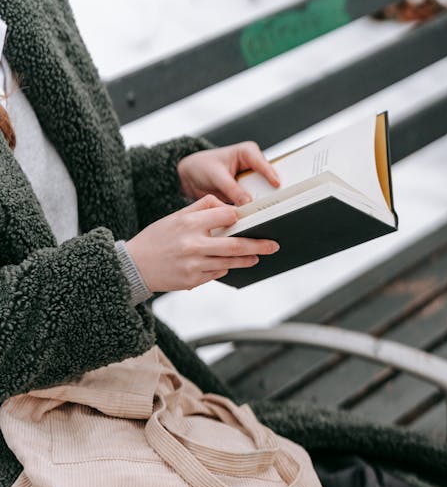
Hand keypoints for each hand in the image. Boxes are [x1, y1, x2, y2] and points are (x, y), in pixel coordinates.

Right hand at [126, 194, 279, 291]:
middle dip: (258, 245)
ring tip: (257, 256)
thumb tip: (226, 206)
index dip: (239, 217)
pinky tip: (225, 265)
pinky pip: (217, 274)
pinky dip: (224, 268)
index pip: (226, 216)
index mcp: (189, 223)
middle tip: (273, 245)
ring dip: (246, 260)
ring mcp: (194, 265)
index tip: (248, 218)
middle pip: (235, 245)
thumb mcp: (174, 217)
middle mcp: (193, 244)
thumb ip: (200, 208)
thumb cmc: (155, 239)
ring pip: (230, 263)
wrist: (134, 266)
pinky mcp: (192, 280)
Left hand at [177, 141, 279, 206]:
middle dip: (269, 193)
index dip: (270, 175)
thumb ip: (232, 189)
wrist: (190, 176)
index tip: (276, 185)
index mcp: (248, 152)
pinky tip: (253, 217)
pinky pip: (253, 203)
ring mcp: (250, 182)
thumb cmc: (202, 167)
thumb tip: (247, 202)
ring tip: (263, 212)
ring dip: (261, 203)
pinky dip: (252, 210)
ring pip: (262, 193)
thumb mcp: (216, 176)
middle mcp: (253, 166)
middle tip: (271, 204)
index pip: (263, 163)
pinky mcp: (246, 195)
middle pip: (267, 180)